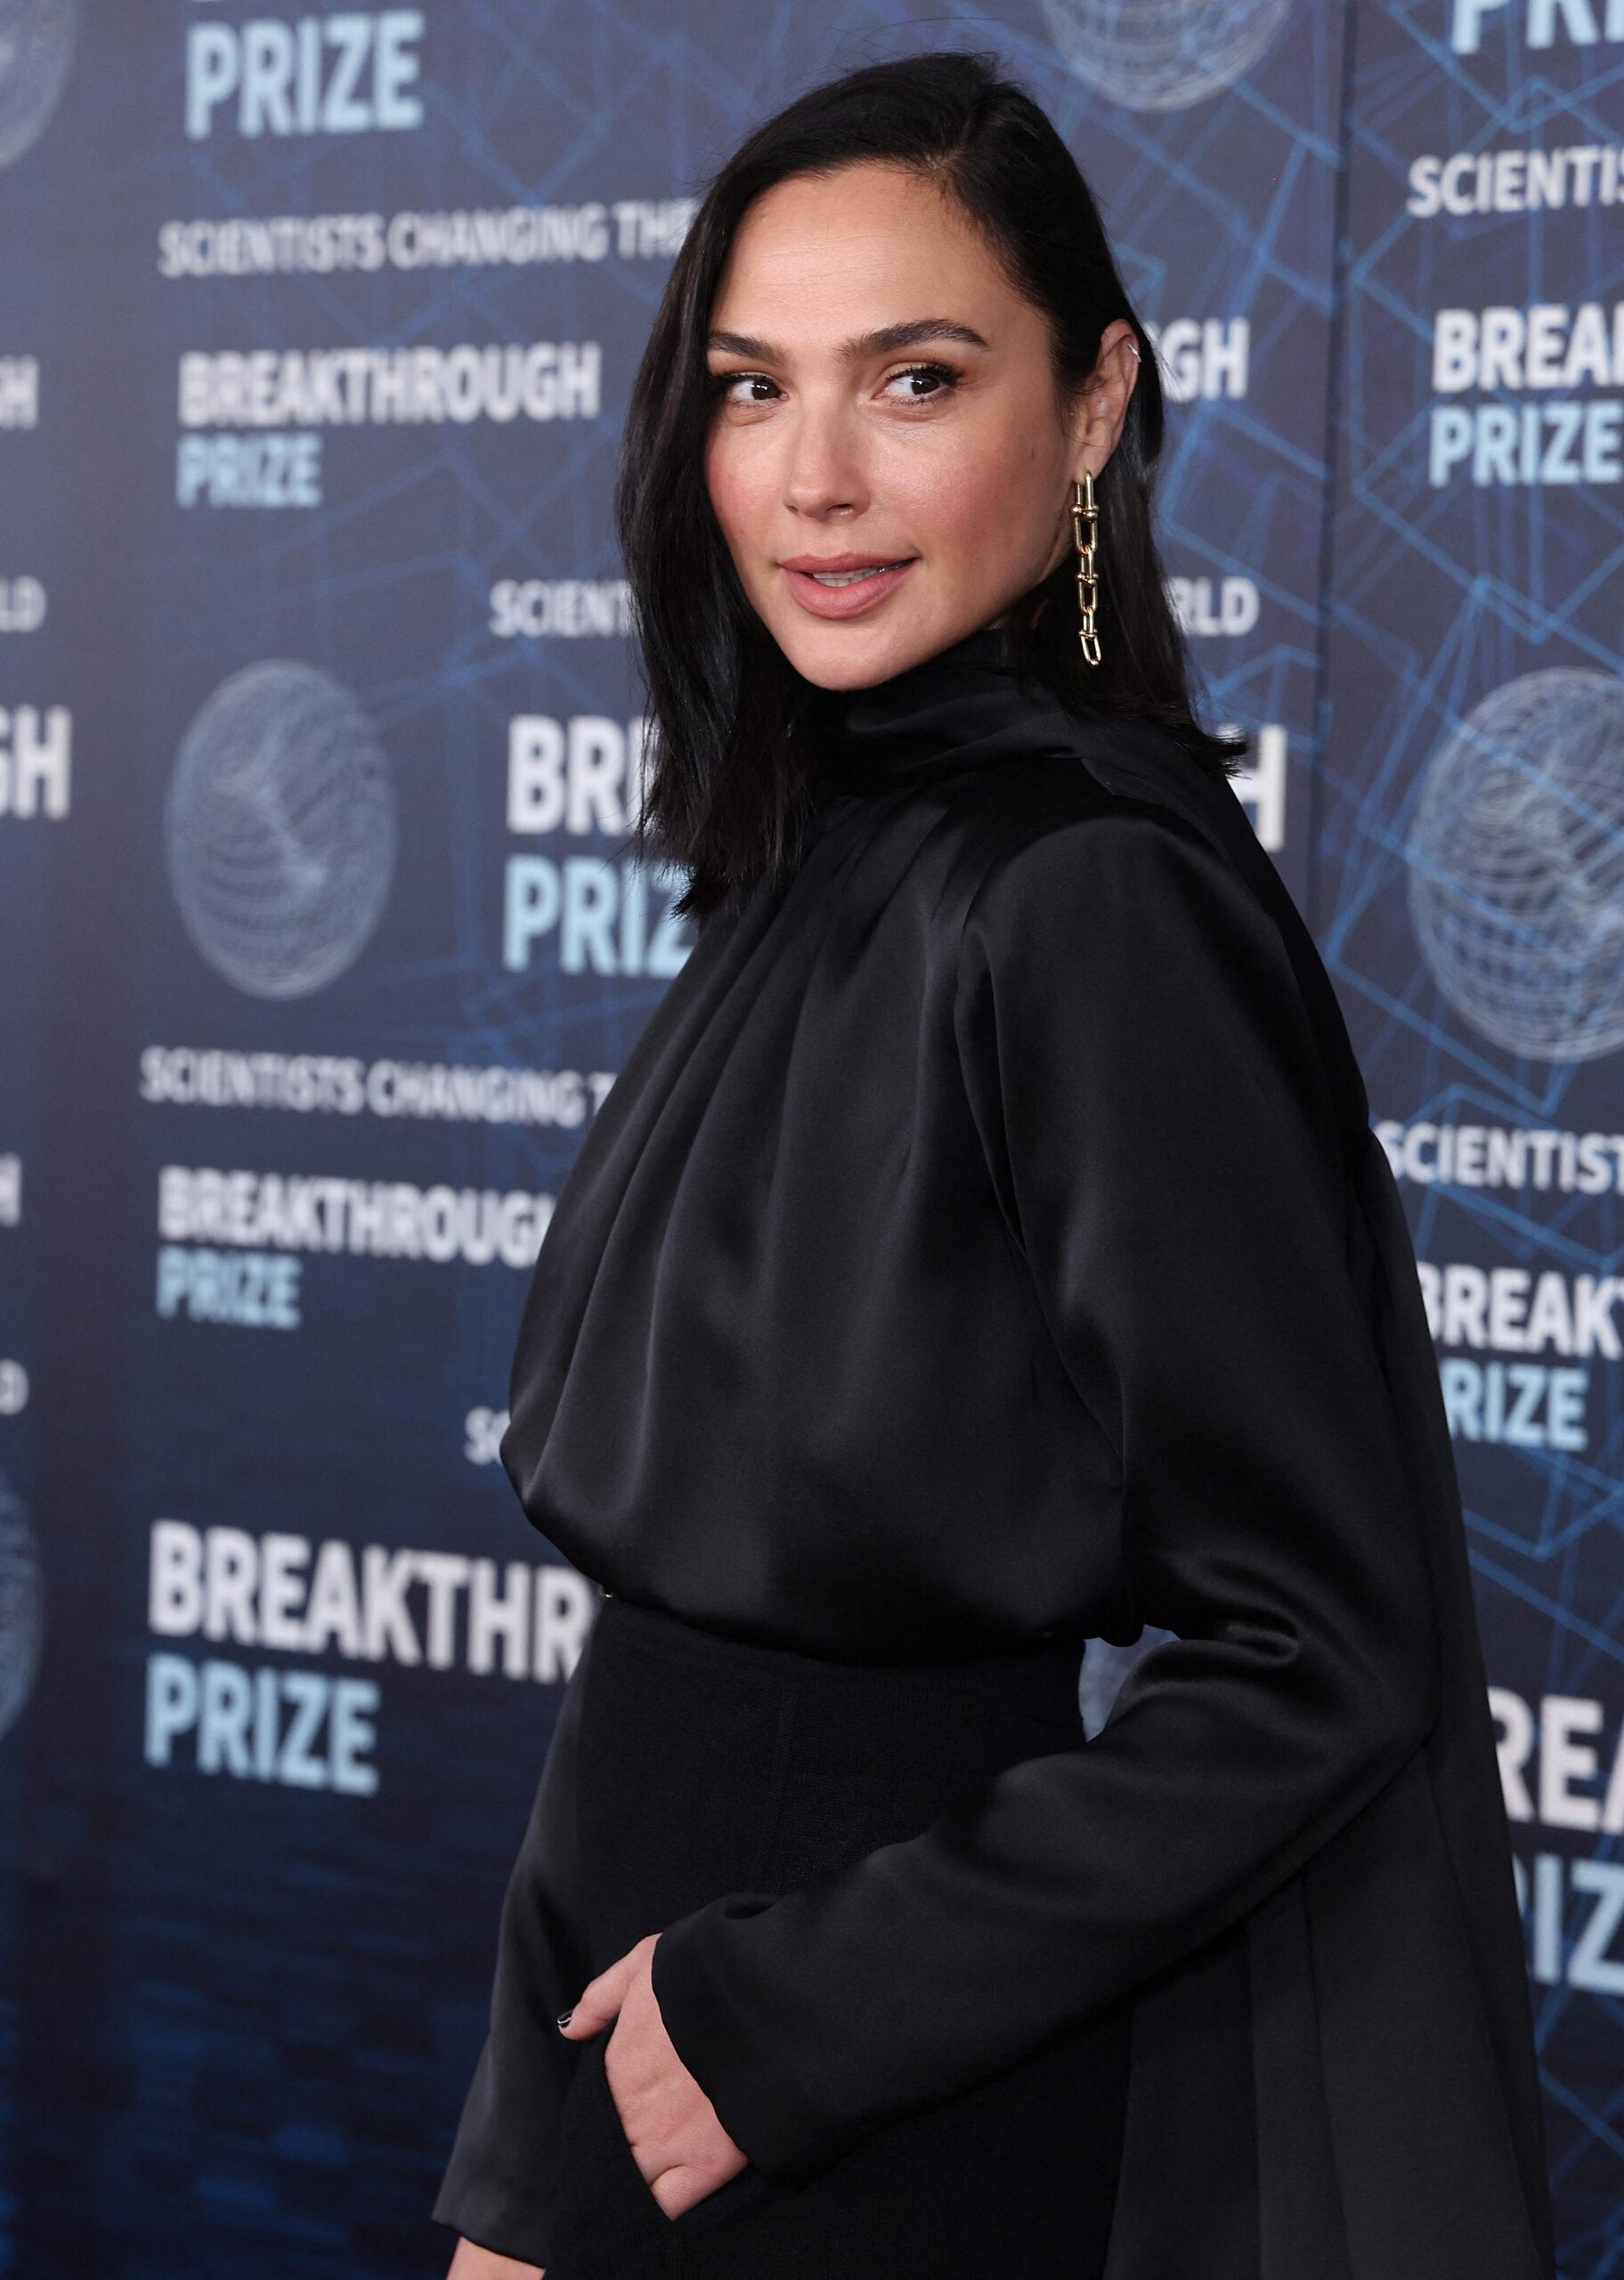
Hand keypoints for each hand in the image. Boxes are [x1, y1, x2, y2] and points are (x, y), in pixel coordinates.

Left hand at [558, 1931, 749, 2218]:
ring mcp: (668, 2145)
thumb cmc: (703, 1971)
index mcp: (615, 2071)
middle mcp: (633, 2115)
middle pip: (614, 2156)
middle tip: (643, 2151)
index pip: (592, 2118)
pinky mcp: (708, 2166)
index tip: (621, 2123)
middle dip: (622, 2157)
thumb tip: (570, 2028)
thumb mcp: (644, 1964)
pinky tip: (675, 2199)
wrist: (764, 1993)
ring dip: (643, 2183)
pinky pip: (673, 2207)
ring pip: (638, 2186)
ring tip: (660, 2176)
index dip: (603, 2125)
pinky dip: (669, 2210)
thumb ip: (602, 1998)